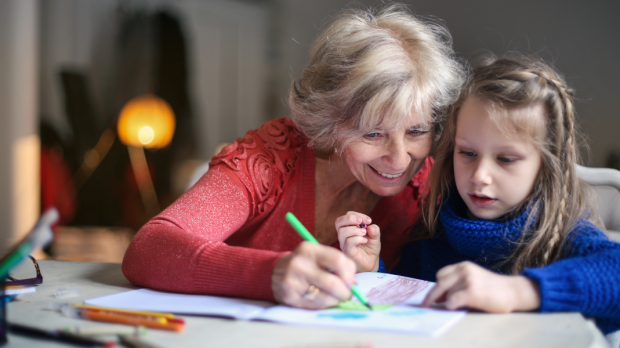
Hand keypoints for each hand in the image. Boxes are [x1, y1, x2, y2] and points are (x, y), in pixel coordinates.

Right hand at [271, 242, 356, 308]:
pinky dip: (326, 304)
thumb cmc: (303, 264)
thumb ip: (335, 264)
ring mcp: (293, 280)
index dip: (350, 273)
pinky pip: (316, 305)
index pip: (338, 260)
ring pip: (327, 297)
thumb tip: (354, 282)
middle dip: (346, 292)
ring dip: (337, 300)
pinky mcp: (290, 296)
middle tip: (347, 294)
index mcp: (309, 249)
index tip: (352, 281)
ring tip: (336, 297)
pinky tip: (323, 299)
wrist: (274, 273)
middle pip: (334, 283)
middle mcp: (300, 263)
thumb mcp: (316, 256)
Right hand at [335, 211, 380, 271]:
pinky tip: (365, 240)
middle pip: (338, 221)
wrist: (371, 263)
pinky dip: (357, 238)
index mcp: (349, 228)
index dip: (357, 215)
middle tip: (361, 222)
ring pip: (342, 232)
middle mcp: (344, 235)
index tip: (369, 220)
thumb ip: (374, 231)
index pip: (347, 215)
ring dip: (354, 230)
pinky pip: (348, 242)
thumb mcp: (375, 237)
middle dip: (350, 219)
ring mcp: (344, 243)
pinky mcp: (347, 251)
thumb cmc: (370, 248)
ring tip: (364, 233)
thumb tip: (371, 226)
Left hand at [422, 261, 540, 312]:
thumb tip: (438, 298)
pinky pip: (452, 300)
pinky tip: (456, 307)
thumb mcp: (472, 280)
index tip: (433, 297)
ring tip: (460, 305)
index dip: (437, 286)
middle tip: (426, 306)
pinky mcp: (472, 292)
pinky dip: (451, 305)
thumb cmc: (493, 289)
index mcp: (463, 266)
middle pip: (439, 283)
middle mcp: (464, 270)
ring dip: (448, 302)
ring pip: (446, 293)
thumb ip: (456, 285)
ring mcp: (468, 280)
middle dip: (432, 296)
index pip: (441, 274)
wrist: (513, 292)